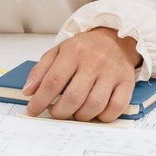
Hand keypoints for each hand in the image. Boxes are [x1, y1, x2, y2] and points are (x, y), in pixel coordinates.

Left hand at [23, 27, 140, 121]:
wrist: (115, 38)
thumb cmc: (85, 48)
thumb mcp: (58, 51)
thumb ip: (41, 70)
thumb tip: (29, 91)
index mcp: (75, 51)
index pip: (53, 81)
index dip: (40, 100)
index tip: (33, 110)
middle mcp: (95, 61)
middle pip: (73, 97)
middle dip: (60, 112)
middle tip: (55, 112)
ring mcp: (112, 72)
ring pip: (94, 106)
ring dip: (80, 116)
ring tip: (74, 111)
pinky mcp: (127, 82)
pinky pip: (115, 108)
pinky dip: (103, 116)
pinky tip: (95, 112)